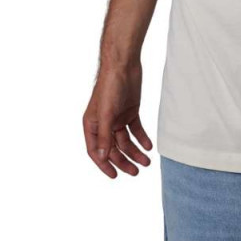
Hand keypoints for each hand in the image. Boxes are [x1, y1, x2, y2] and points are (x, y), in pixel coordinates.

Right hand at [83, 61, 152, 178]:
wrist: (124, 64)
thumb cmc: (110, 86)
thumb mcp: (107, 114)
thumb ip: (105, 136)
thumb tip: (102, 158)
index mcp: (92, 124)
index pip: (95, 151)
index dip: (104, 164)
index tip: (115, 176)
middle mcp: (104, 123)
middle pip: (113, 148)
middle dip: (124, 161)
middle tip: (136, 171)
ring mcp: (117, 118)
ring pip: (126, 141)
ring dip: (135, 151)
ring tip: (146, 162)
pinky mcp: (130, 111)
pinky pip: (136, 130)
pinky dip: (142, 138)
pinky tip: (148, 146)